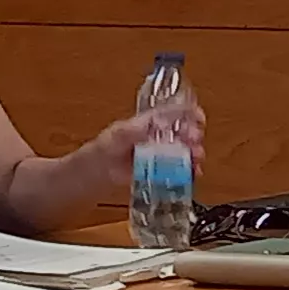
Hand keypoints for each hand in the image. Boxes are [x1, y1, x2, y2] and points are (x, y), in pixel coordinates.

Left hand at [66, 89, 208, 211]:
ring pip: (181, 150)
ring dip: (193, 152)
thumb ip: (132, 132)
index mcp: (142, 124)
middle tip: (196, 141)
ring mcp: (155, 155)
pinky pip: (176, 169)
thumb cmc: (99, 153)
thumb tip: (152, 123)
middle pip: (179, 132)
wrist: (89, 177)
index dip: (185, 112)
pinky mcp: (156, 171)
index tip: (199, 116)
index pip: (168, 113)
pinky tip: (193, 173)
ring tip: (197, 158)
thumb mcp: (114, 138)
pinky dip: (187, 170)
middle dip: (192, 134)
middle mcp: (151, 137)